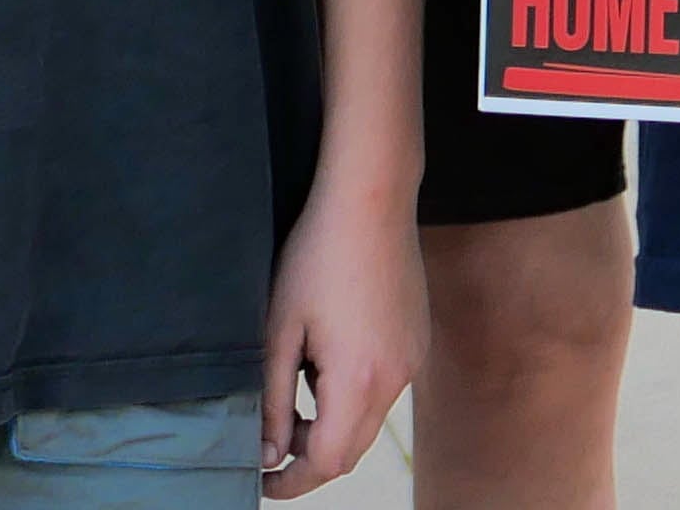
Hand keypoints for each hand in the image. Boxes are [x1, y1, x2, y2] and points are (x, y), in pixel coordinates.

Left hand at [257, 171, 422, 495]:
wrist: (371, 198)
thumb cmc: (318, 255)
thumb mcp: (280, 330)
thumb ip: (271, 399)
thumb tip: (267, 453)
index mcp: (359, 380)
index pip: (326, 461)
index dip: (291, 481)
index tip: (261, 480)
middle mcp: (396, 378)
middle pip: (351, 449)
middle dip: (309, 456)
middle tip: (271, 440)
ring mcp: (412, 358)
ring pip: (368, 420)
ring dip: (331, 422)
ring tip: (296, 384)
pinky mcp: (417, 340)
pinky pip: (384, 388)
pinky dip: (353, 395)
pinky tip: (328, 357)